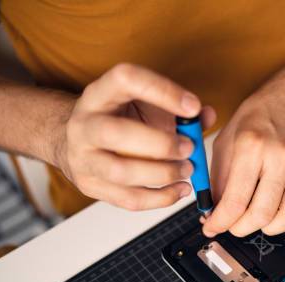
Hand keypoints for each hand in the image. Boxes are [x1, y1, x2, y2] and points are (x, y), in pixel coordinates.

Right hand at [56, 63, 215, 209]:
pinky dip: (160, 198)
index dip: (162, 91)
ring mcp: (83, 157)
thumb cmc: (120, 118)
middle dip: (161, 144)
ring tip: (187, 170)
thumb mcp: (145, 103)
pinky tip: (179, 190)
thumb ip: (178, 109)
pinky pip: (128, 199)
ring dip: (162, 174)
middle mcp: (84, 124)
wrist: (78, 139)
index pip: (125, 79)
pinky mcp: (90, 186)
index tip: (192, 106)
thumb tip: (207, 115)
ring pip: (121, 172)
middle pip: (116, 133)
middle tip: (189, 148)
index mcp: (99, 94)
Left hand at [202, 75, 284, 236]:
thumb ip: (218, 177)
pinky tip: (277, 209)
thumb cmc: (262, 114)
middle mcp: (281, 157)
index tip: (212, 227)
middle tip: (232, 225)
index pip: (235, 200)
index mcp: (252, 146)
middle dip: (240, 229)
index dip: (220, 222)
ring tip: (256, 220)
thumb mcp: (227, 138)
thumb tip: (212, 209)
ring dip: (267, 228)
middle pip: (262, 214)